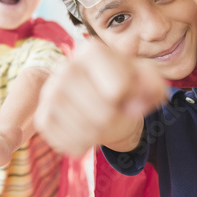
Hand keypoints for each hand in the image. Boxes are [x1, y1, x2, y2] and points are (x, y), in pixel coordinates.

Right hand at [34, 39, 166, 156]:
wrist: (98, 99)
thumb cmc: (127, 86)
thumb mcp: (147, 79)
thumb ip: (153, 85)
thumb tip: (133, 105)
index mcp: (91, 50)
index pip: (119, 87)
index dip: (131, 96)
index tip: (125, 90)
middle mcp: (64, 67)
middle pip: (104, 113)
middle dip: (117, 117)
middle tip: (113, 107)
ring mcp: (49, 93)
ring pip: (88, 132)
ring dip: (102, 132)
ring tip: (100, 118)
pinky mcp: (42, 119)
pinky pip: (72, 145)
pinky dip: (86, 144)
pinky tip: (85, 128)